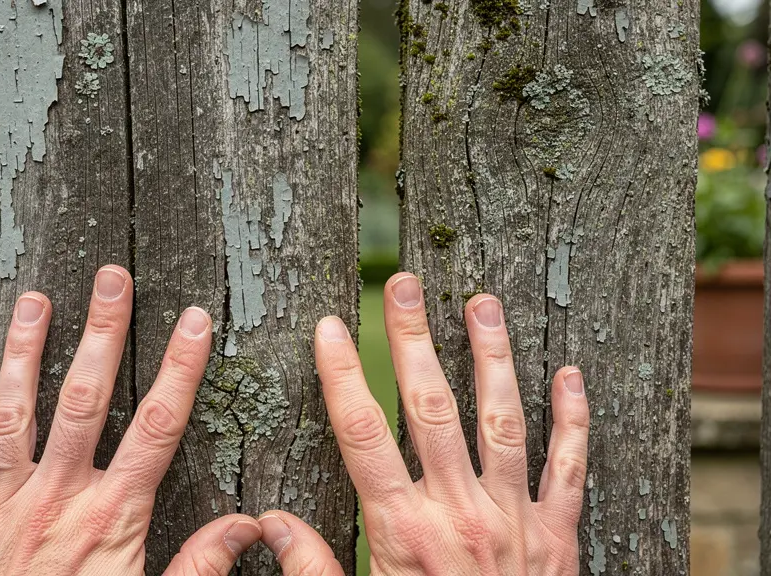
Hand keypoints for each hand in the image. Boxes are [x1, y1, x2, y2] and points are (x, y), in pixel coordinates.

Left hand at [0, 265, 261, 574]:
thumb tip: (250, 525)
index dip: (179, 369)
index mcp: (112, 517)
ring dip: (23, 352)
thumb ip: (200, 567)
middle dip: (101, 333)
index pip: (156, 427)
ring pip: (14, 413)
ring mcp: (4, 505)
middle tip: (111, 277)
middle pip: (83, 401)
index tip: (194, 321)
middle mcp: (57, 499)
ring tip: (35, 300)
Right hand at [271, 273, 588, 574]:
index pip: (362, 435)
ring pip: (503, 422)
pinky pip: (571, 468)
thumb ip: (313, 571)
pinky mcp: (560, 538)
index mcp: (403, 532)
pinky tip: (571, 375)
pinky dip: (573, 419)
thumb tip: (272, 524)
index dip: (341, 375)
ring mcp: (515, 522)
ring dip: (493, 357)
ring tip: (482, 303)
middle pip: (432, 409)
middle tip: (405, 285)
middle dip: (414, 340)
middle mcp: (460, 515)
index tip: (328, 327)